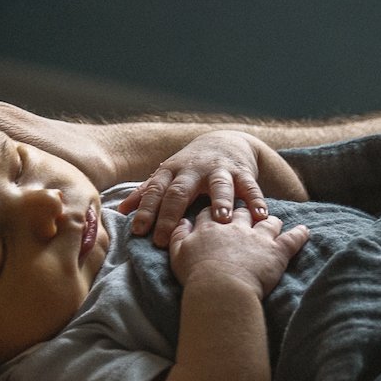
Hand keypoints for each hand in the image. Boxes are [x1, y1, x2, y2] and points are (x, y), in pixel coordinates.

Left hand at [119, 130, 278, 246]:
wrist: (225, 141)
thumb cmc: (190, 168)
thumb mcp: (167, 176)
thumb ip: (146, 193)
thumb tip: (120, 211)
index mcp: (171, 172)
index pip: (155, 192)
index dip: (145, 211)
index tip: (138, 232)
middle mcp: (193, 169)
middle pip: (179, 192)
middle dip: (171, 215)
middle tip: (165, 239)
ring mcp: (219, 169)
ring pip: (219, 185)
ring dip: (220, 201)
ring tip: (221, 219)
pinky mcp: (242, 171)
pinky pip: (250, 186)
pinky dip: (256, 200)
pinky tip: (260, 215)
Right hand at [168, 206, 309, 297]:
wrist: (220, 289)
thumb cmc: (196, 275)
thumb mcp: (177, 255)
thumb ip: (178, 235)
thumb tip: (181, 221)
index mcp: (210, 227)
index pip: (211, 212)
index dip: (212, 211)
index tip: (215, 214)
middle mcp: (235, 227)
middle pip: (241, 212)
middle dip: (243, 211)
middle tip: (245, 214)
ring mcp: (258, 237)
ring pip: (267, 221)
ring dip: (270, 221)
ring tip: (272, 222)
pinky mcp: (277, 251)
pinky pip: (292, 238)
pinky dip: (300, 234)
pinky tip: (305, 231)